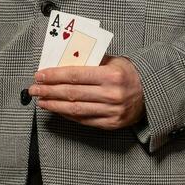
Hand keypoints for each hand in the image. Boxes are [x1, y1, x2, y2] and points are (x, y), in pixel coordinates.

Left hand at [28, 55, 144, 129]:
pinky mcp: (111, 124)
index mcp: (111, 75)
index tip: (39, 75)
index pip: (75, 75)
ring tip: (41, 101)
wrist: (151, 93)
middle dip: (48, 91)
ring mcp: (111, 111)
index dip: (54, 76)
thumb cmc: (128, 73)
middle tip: (33, 89)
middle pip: (72, 93)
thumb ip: (90, 62)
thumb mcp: (113, 61)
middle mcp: (111, 94)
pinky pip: (84, 120)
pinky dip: (68, 115)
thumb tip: (61, 64)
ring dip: (54, 105)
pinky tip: (57, 110)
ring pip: (75, 109)